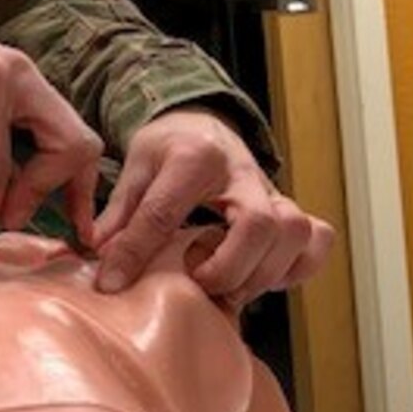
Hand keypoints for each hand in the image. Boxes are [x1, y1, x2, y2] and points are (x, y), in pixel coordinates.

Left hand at [91, 109, 332, 305]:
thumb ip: (118, 212)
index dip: (134, 253)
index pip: (164, 212)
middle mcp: (243, 173)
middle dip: (226, 267)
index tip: (112, 282)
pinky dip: (295, 268)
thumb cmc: (168, 149)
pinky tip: (260, 277)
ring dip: (260, 272)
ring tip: (225, 285)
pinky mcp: (291, 213)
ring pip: (294, 234)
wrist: (204, 126)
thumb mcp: (135, 168)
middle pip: (258, 225)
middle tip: (196, 282)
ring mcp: (273, 193)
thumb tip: (97, 253)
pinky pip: (316, 242)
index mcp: (195, 157)